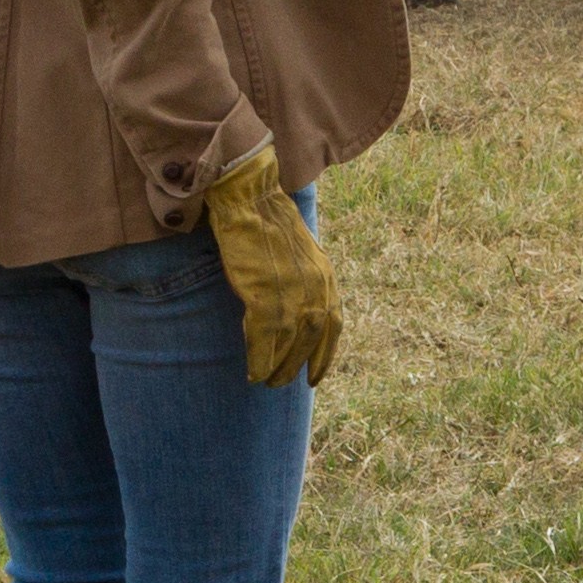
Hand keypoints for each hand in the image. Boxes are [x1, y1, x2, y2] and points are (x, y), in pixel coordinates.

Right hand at [201, 151, 343, 387]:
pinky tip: (252, 373)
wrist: (250, 198)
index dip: (325, 355)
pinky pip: (265, 339)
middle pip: (312, 340)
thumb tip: (296, 304)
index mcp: (325, 277)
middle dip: (298, 366)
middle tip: (282, 383)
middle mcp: (316, 287)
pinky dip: (259, 359)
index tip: (316, 377)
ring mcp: (292, 292)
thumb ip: (304, 279)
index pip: (333, 325)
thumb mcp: (300, 252)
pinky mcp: (265, 294)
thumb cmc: (267, 221)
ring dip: (278, 369)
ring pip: (289, 344)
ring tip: (267, 382)